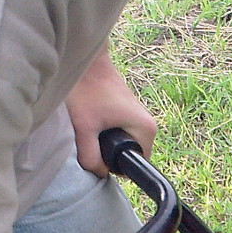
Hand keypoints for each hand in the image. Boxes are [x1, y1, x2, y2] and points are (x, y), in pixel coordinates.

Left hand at [65, 46, 156, 174]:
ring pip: (122, 144)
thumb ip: (91, 156)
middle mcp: (148, 124)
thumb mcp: (84, 128)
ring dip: (105, 142)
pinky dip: (105, 132)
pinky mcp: (128, 112)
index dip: (114, 165)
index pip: (136, 165)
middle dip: (109, 153)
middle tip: (90, 137)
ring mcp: (139, 117)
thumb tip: (99, 172)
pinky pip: (120, 133)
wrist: (83, 60)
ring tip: (89, 126)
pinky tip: (91, 120)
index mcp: (145, 129)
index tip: (97, 152)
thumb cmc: (86, 89)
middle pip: (128, 155)